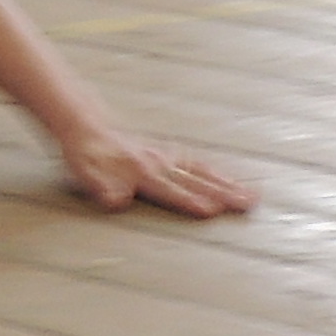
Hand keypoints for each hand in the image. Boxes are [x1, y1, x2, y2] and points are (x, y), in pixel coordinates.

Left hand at [56, 130, 256, 221]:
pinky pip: (196, 162)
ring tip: (251, 194)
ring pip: (203, 170)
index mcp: (141, 171)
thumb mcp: (84, 172)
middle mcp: (159, 163)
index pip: (171, 190)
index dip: (191, 201)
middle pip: (198, 180)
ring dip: (227, 183)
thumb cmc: (86, 154)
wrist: (87, 125)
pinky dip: (214, 170)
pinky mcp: (167, 152)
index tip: (212, 210)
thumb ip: (102, 187)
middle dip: (225, 193)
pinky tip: (227, 178)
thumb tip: (118, 200)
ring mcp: (165, 156)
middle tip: (250, 202)